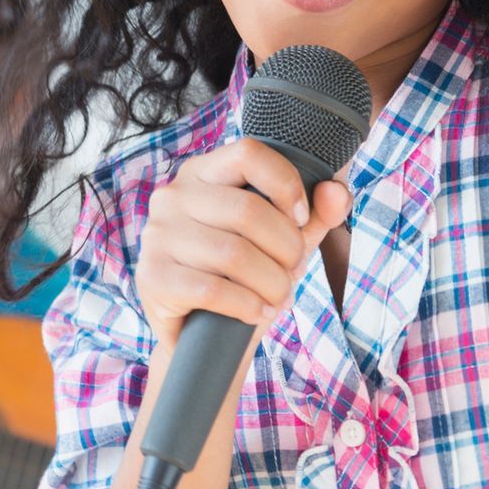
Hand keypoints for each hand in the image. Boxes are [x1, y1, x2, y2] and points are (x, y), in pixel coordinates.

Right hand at [135, 138, 351, 348]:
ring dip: (271, 284)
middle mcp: (173, 196)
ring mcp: (157, 235)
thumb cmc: (244, 276)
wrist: (199, 335)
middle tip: (292, 273)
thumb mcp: (283, 241)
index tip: (301, 219)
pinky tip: (258, 312)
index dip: (286, 184)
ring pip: (233, 254)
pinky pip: (212, 289)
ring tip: (279, 298)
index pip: (249, 153)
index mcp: (202, 173)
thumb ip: (316, 215)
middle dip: (286, 249)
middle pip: (248, 210)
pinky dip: (247, 305)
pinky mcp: (152, 276)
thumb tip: (336, 191)